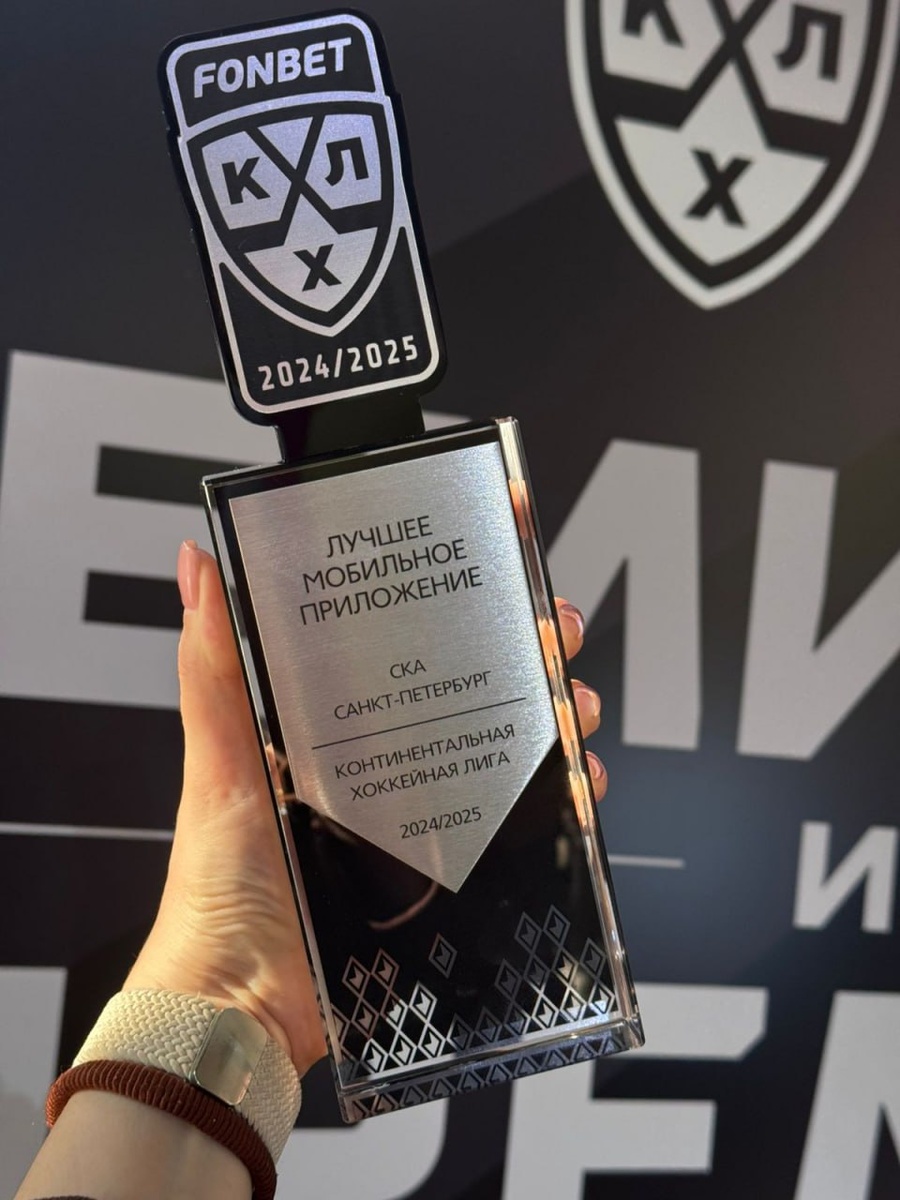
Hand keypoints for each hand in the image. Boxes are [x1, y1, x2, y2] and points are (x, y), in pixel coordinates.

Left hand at [125, 542, 607, 1074]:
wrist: (245, 1005)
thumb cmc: (219, 886)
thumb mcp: (223, 763)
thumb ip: (214, 667)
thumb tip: (200, 565)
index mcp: (336, 723)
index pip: (407, 638)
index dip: (457, 595)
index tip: (499, 548)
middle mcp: (387, 761)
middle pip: (475, 684)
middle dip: (529, 648)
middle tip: (554, 630)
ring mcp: (426, 815)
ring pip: (511, 747)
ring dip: (557, 717)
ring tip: (576, 708)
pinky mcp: (455, 870)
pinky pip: (523, 825)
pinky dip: (562, 800)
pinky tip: (580, 787)